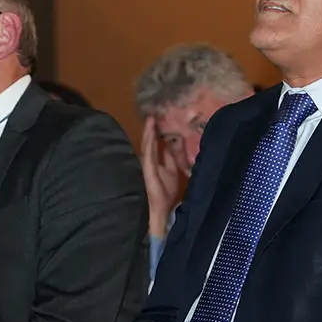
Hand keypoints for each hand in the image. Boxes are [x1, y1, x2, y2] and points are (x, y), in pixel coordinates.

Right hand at [141, 117, 180, 236]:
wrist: (161, 208)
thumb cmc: (166, 192)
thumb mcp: (174, 170)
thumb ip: (173, 157)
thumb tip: (175, 142)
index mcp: (155, 161)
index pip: (155, 143)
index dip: (156, 131)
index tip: (159, 118)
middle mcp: (149, 161)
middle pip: (150, 141)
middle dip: (151, 128)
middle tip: (153, 113)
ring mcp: (147, 165)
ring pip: (147, 145)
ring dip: (148, 132)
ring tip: (151, 119)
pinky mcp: (148, 169)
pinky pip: (149, 153)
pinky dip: (149, 141)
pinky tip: (151, 132)